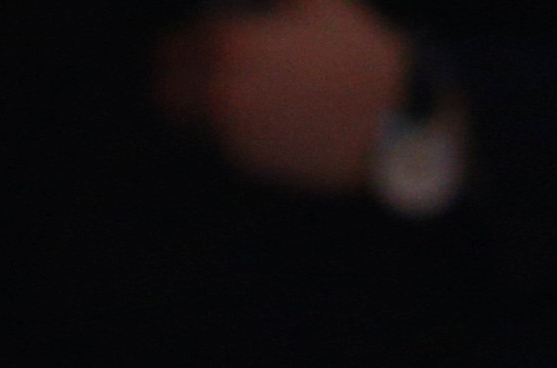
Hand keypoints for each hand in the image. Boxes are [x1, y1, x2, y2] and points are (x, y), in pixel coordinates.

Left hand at [159, 0, 410, 193]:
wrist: (391, 118)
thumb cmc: (355, 53)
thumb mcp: (314, 0)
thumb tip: (257, 3)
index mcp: (232, 44)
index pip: (172, 47)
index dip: (183, 43)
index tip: (196, 44)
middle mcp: (223, 92)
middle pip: (166, 90)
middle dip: (178, 78)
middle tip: (196, 72)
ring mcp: (233, 132)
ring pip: (186, 122)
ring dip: (194, 107)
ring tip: (225, 95)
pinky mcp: (249, 162)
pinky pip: (217, 142)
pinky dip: (224, 129)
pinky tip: (256, 115)